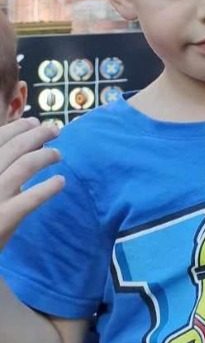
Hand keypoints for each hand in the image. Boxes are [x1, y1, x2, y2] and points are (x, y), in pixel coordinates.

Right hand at [0, 118, 62, 250]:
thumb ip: (0, 165)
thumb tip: (24, 140)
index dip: (16, 127)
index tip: (33, 121)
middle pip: (13, 148)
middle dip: (37, 134)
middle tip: (55, 130)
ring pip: (23, 166)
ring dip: (45, 156)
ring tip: (59, 155)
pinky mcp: (2, 220)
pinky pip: (29, 200)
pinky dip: (47, 188)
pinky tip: (61, 182)